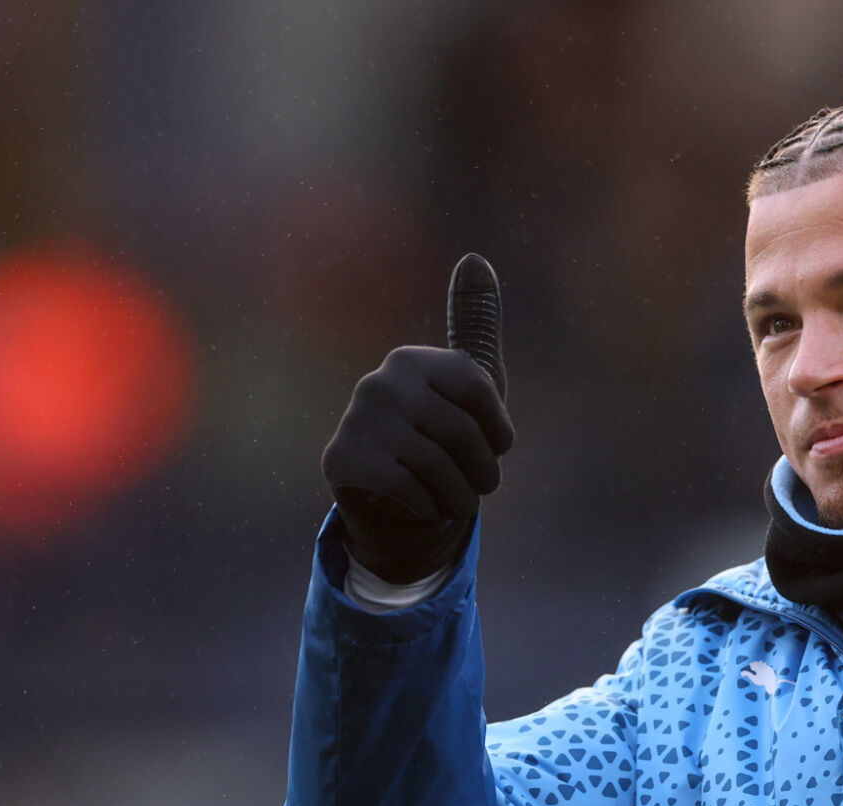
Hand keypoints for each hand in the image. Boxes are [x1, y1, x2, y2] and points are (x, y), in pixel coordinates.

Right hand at [321, 255, 513, 583]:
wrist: (393, 508)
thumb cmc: (439, 441)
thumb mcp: (469, 386)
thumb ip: (475, 322)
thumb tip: (475, 257)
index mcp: (412, 362)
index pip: (479, 390)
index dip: (499, 431)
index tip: (497, 448)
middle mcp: (380, 382)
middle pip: (461, 432)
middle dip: (483, 472)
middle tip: (480, 486)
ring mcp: (357, 421)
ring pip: (438, 467)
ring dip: (460, 496)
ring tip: (456, 501)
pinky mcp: (343, 461)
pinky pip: (411, 492)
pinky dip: (430, 510)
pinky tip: (422, 507)